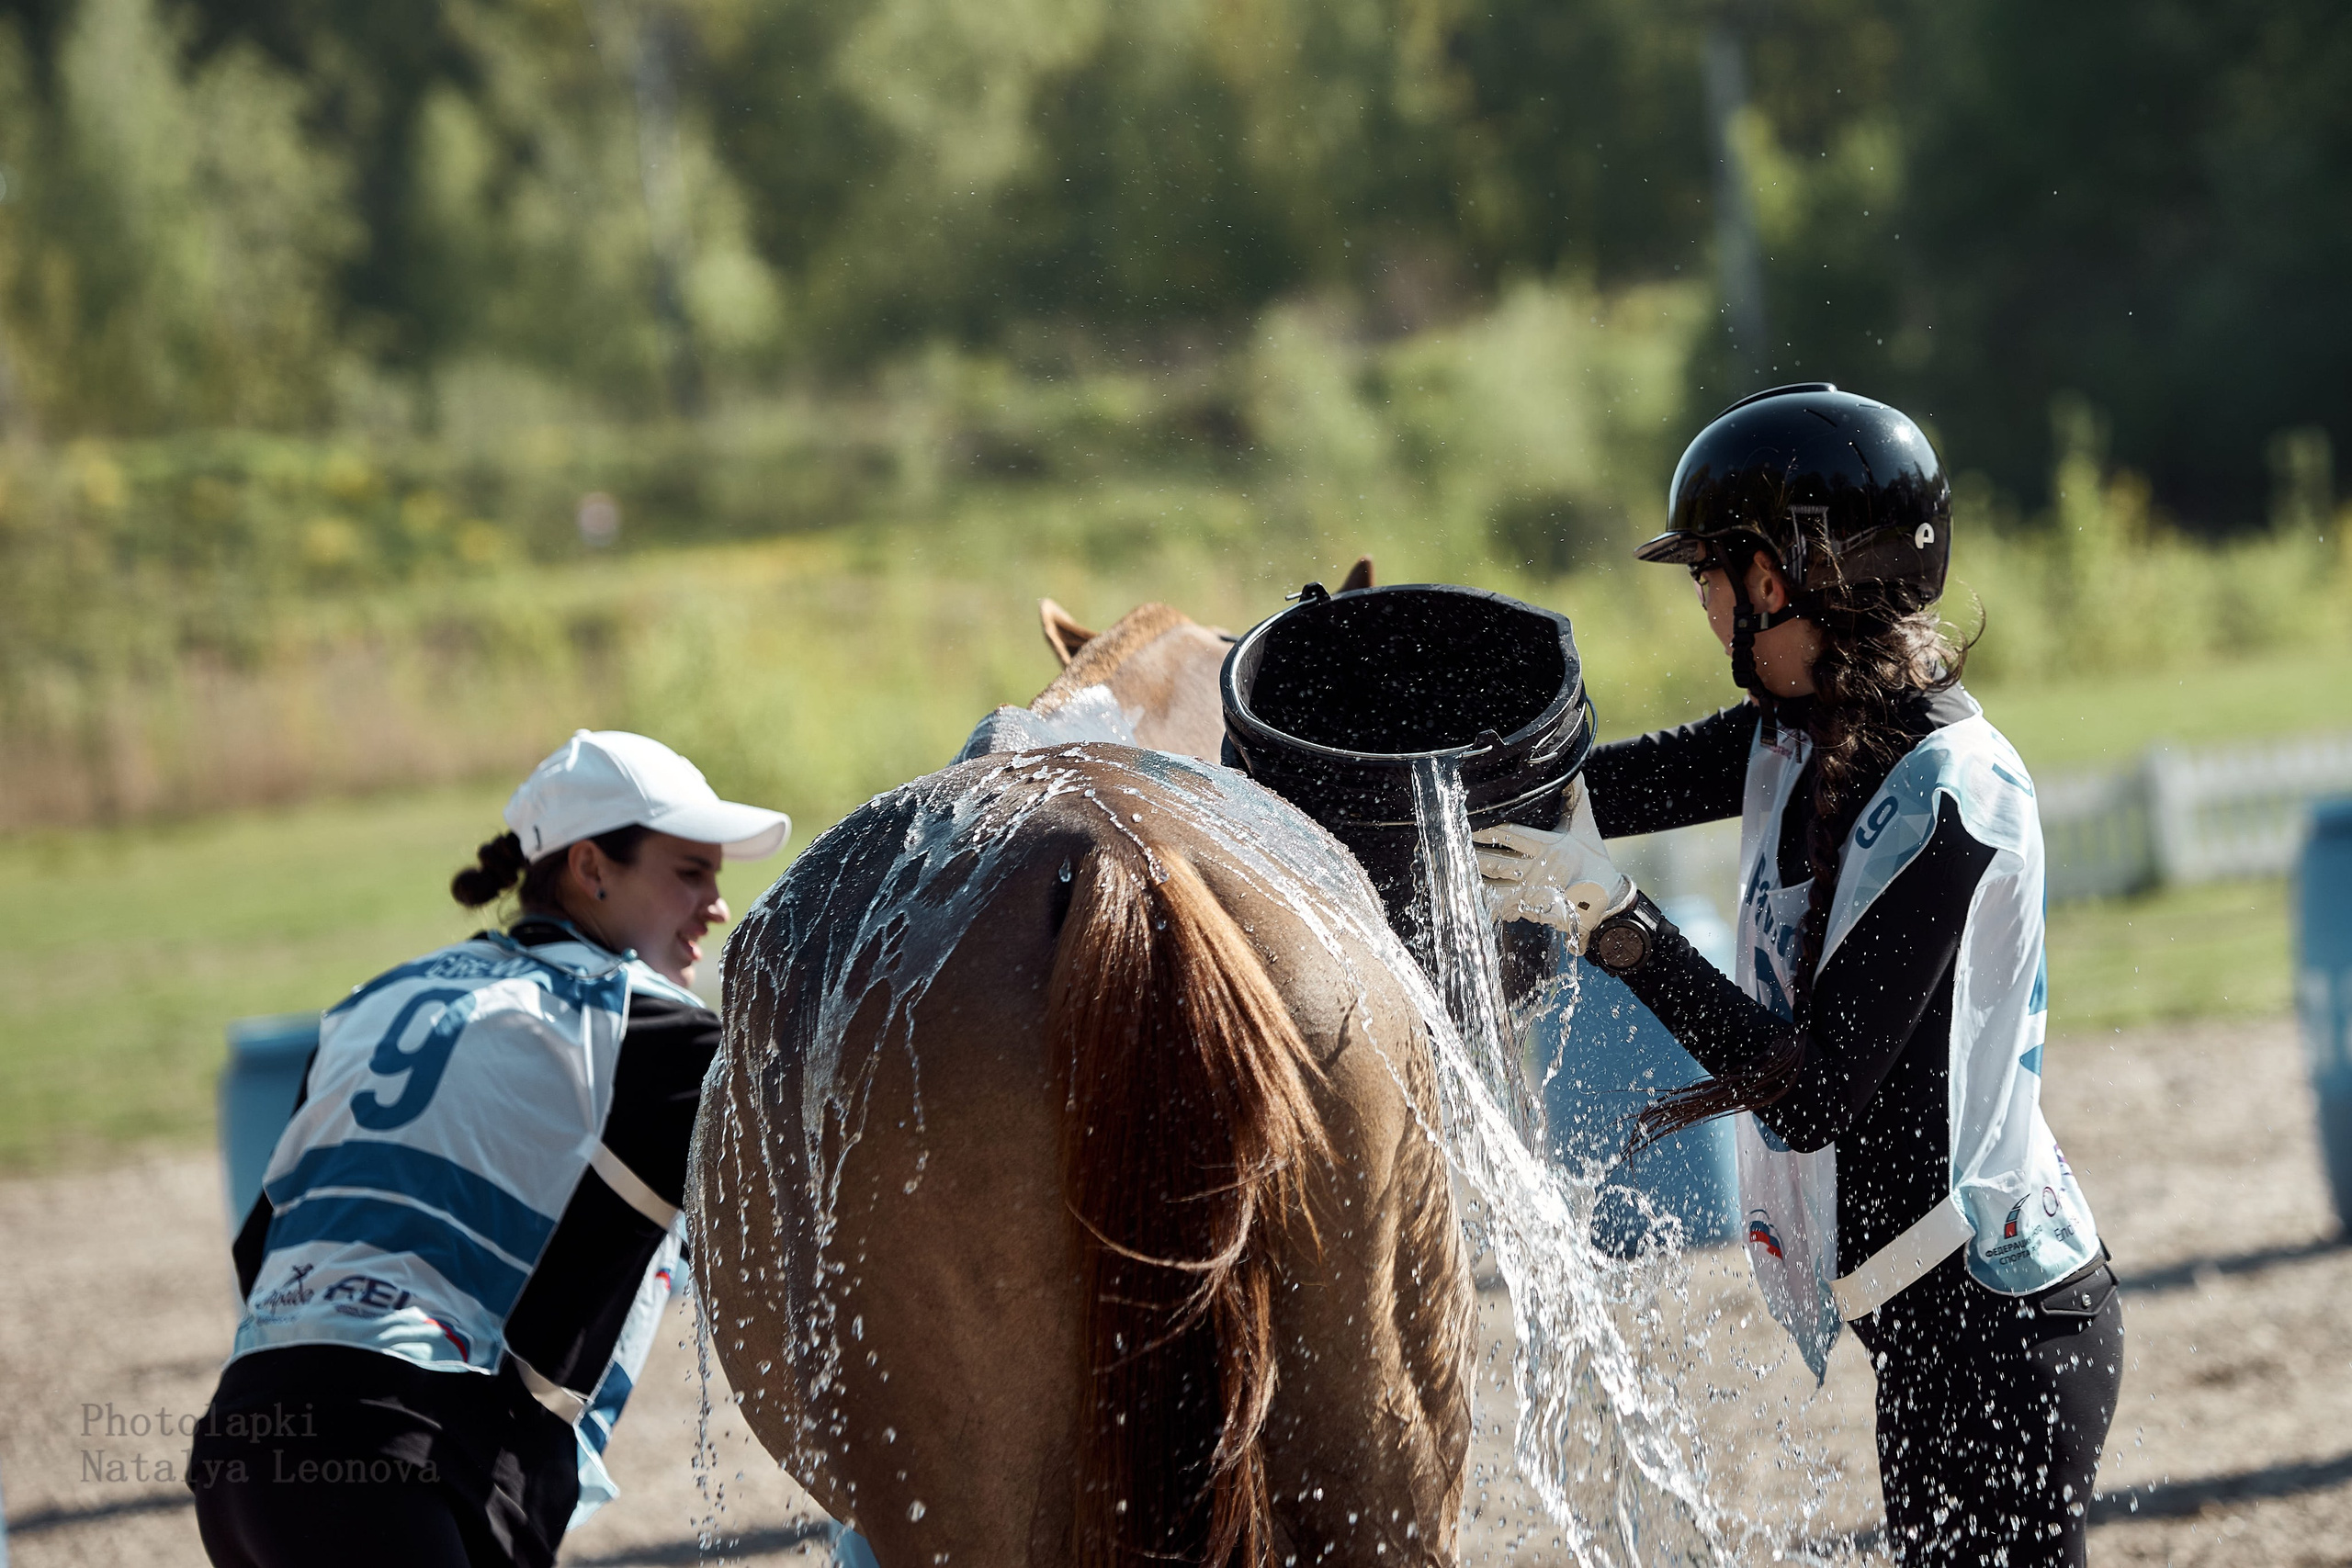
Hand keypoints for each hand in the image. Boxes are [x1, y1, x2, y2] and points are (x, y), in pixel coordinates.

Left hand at [1471, 784, 1634, 950]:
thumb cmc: (1593, 858)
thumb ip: (1574, 796)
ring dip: (1476, 881)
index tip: (1468, 822)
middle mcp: (1540, 871)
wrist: (1609, 897)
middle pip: (1499, 863)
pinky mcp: (1536, 913)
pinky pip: (1505, 911)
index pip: (1512, 835)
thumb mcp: (1584, 825)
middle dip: (1474, 856)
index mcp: (1550, 847)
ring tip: (1457, 872)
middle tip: (1453, 847)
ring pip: (1497, 889)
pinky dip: (1488, 907)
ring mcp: (1536, 895)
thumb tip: (1571, 769)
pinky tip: (1471, 900)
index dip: (1488, 830)